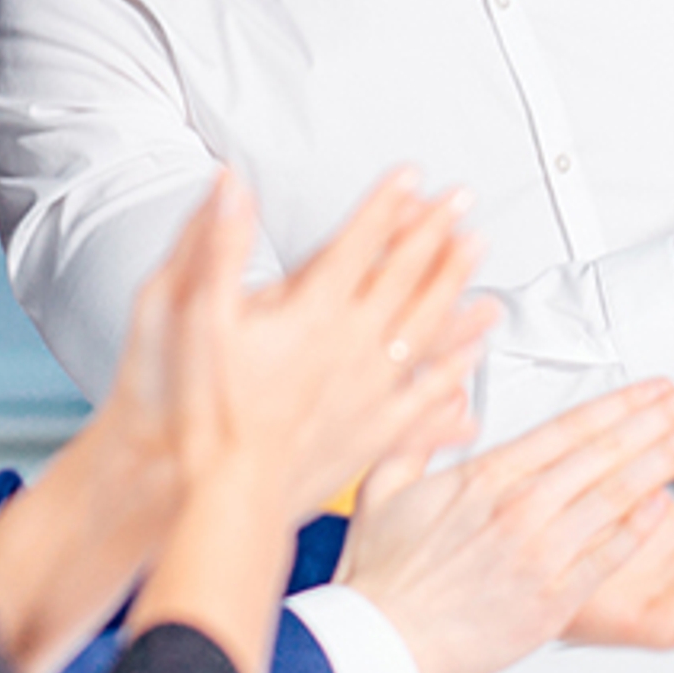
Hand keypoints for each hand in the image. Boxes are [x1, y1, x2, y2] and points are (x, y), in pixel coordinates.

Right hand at [212, 170, 492, 522]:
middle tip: (463, 204)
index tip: (412, 177)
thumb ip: (217, 247)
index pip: (359, 245)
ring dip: (456, 292)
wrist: (226, 495)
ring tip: (481, 268)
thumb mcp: (193, 318)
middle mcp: (351, 347)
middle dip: (435, 235)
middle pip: (404, 278)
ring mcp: (369, 391)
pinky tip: (471, 367)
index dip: (386, 206)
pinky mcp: (373, 433)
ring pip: (428, 330)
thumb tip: (230, 191)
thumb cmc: (206, 413)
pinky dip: (451, 376)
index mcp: (313, 314)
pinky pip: (425, 398)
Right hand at [339, 379, 673, 672]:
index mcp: (488, 475)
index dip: (624, 401)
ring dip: (669, 459)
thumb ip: (423, 428)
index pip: (573, 425)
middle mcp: (522, 508)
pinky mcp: (551, 598)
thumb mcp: (384, 480)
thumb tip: (449, 389)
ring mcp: (540, 552)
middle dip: (663, 418)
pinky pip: (607, 555)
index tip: (657, 385)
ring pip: (619, 495)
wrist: (379, 641)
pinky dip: (640, 527)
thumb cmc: (382, 572)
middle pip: (608, 451)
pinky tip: (667, 503)